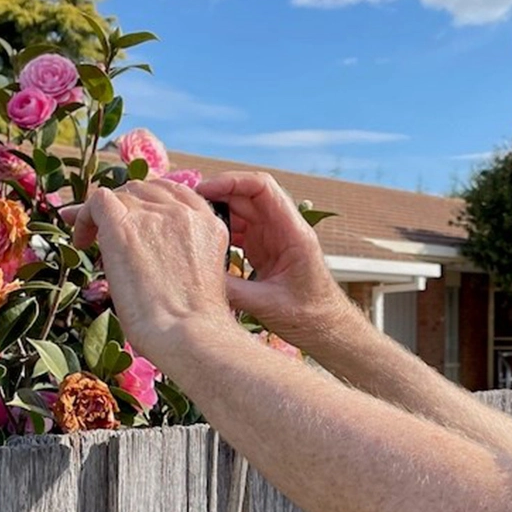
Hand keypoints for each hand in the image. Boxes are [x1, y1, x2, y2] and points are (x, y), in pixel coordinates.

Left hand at [68, 178, 240, 368]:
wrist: (189, 333)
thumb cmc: (194, 325)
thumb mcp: (199, 277)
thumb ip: (182, 255)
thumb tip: (150, 258)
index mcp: (208, 224)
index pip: (175, 193)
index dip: (150, 202)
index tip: (134, 217)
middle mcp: (183, 212)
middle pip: (145, 189)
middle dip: (125, 205)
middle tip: (104, 227)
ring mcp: (153, 216)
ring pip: (120, 194)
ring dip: (103, 213)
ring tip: (88, 238)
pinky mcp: (123, 226)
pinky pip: (97, 201)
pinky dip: (84, 216)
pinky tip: (81, 241)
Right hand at [197, 171, 355, 347]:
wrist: (327, 330)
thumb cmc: (310, 318)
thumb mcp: (268, 305)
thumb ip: (234, 290)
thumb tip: (196, 277)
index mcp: (293, 233)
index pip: (262, 188)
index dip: (231, 181)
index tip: (203, 189)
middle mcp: (283, 229)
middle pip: (245, 196)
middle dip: (215, 196)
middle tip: (184, 207)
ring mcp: (273, 237)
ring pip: (240, 212)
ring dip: (215, 214)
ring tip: (187, 225)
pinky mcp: (264, 249)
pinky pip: (238, 230)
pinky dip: (219, 232)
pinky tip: (200, 243)